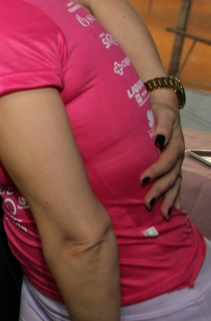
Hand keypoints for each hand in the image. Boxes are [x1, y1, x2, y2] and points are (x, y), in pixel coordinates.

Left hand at [140, 93, 184, 217]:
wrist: (164, 107)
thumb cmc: (157, 111)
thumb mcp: (161, 114)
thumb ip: (162, 127)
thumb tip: (159, 140)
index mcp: (174, 145)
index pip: (166, 161)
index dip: (156, 171)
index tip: (142, 180)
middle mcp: (178, 156)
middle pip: (171, 177)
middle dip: (160, 191)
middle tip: (147, 203)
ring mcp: (177, 163)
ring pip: (176, 183)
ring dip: (169, 199)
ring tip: (163, 213)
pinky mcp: (174, 166)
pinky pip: (177, 183)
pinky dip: (176, 196)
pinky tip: (175, 209)